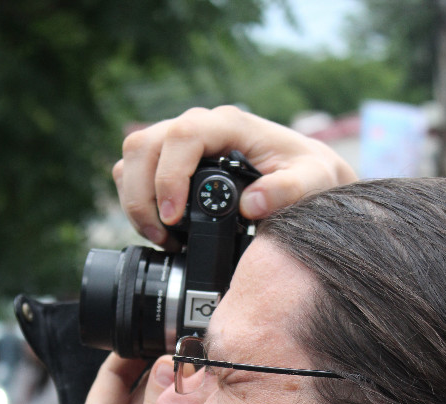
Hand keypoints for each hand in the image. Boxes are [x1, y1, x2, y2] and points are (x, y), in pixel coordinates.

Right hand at [112, 105, 356, 245]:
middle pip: (144, 145)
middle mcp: (200, 127)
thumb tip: (253, 204)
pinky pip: (136, 172)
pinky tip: (162, 231)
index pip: (183, 136)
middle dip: (143, 194)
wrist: (307, 176)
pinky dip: (138, 202)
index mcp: (230, 125)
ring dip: (135, 199)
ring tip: (162, 237)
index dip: (170, 176)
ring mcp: (182, 143)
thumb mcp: (312, 181)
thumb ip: (289, 190)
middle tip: (162, 234)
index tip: (174, 217)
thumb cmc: (309, 174)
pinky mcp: (173, 161)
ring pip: (133, 156)